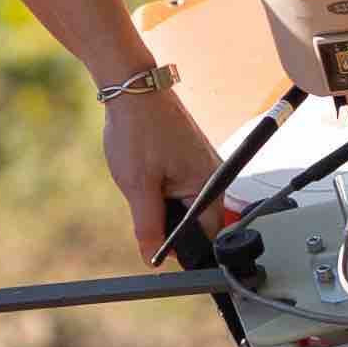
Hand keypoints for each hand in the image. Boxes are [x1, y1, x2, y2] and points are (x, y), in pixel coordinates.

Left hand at [102, 79, 227, 255]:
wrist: (133, 88)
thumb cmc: (139, 130)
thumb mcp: (138, 187)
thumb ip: (148, 227)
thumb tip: (152, 259)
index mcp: (210, 185)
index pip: (209, 235)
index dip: (184, 249)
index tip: (159, 251)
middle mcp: (213, 176)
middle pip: (198, 221)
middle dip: (170, 224)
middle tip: (144, 206)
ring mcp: (203, 165)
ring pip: (186, 204)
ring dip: (164, 206)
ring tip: (143, 181)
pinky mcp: (191, 157)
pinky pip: (181, 186)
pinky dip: (162, 189)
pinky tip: (146, 172)